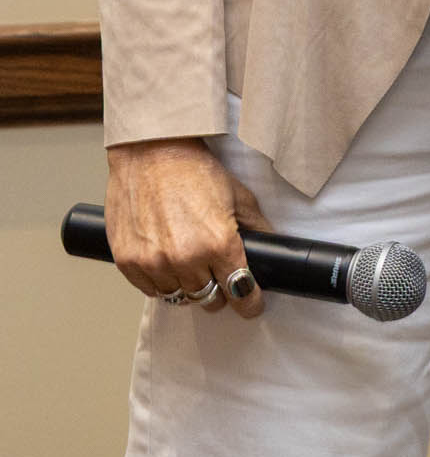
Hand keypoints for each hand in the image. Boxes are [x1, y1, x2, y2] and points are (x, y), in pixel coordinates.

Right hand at [104, 137, 273, 318]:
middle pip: (209, 299)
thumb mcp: (237, 193)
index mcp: (219, 243)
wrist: (151, 152)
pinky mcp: (128, 262)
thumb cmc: (193, 168)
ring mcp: (154, 263)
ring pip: (179, 297)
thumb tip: (272, 245)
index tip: (251, 304)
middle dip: (219, 290)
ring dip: (188, 286)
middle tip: (218, 273)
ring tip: (190, 262)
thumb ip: (257, 225)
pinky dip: (161, 282)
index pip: (240, 291)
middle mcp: (186, 259)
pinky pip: (150, 290)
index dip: (249, 301)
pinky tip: (167, 262)